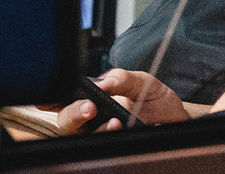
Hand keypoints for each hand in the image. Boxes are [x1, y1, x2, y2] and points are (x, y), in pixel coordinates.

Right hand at [54, 69, 189, 132]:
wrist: (174, 119)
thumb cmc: (155, 99)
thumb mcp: (141, 80)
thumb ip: (121, 78)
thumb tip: (101, 84)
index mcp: (93, 96)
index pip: (64, 98)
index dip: (50, 99)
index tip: (49, 98)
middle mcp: (92, 117)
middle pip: (65, 120)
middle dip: (72, 114)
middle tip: (89, 108)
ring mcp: (99, 133)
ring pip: (78, 136)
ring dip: (91, 127)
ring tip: (113, 120)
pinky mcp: (111, 145)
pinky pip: (97, 145)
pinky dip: (106, 135)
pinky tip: (119, 126)